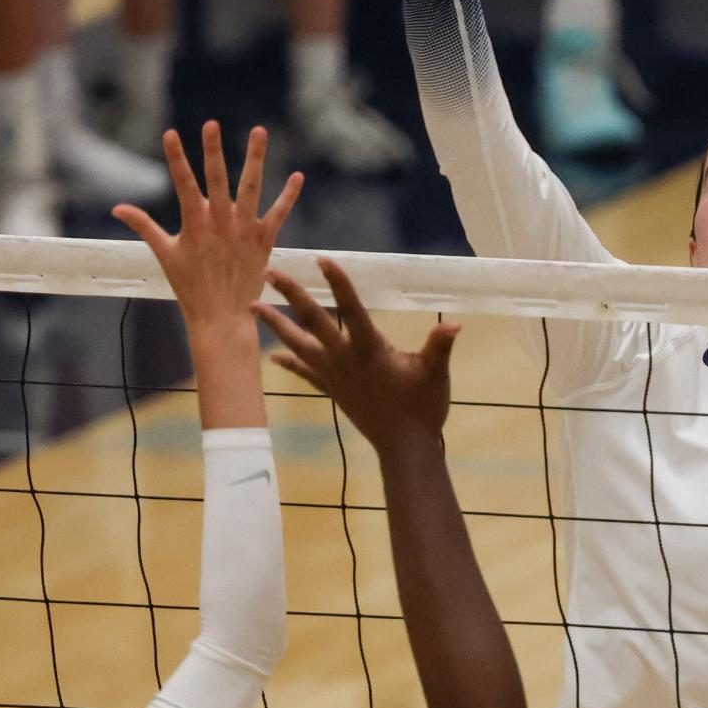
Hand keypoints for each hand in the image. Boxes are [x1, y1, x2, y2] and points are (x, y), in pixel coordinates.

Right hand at [113, 123, 301, 332]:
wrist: (221, 316)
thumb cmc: (190, 286)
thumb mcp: (165, 254)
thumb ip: (144, 226)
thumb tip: (117, 208)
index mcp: (195, 224)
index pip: (182, 183)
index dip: (176, 158)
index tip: (170, 133)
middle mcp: (220, 222)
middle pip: (217, 179)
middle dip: (213, 150)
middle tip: (211, 124)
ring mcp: (244, 230)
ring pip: (251, 187)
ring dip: (255, 159)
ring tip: (258, 131)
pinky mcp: (263, 240)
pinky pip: (279, 213)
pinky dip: (288, 196)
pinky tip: (298, 176)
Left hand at [257, 258, 460, 448]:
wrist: (404, 448)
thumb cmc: (422, 408)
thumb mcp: (436, 373)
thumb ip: (440, 346)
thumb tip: (454, 325)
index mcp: (369, 349)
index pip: (350, 308)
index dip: (337, 282)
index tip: (321, 259)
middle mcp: (344, 359)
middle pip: (311, 321)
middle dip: (290, 295)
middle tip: (268, 272)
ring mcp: (334, 376)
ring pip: (298, 345)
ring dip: (276, 325)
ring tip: (254, 307)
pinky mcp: (333, 391)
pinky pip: (305, 373)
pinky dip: (289, 363)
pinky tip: (273, 357)